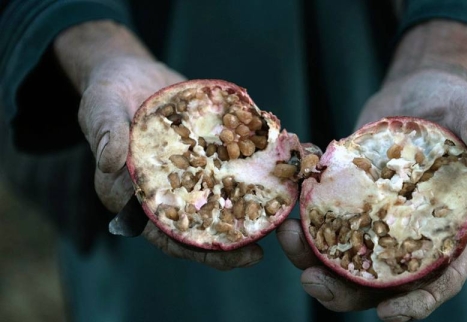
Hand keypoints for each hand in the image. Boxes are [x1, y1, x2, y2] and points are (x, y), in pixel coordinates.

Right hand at [54, 21, 262, 268]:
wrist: (129, 71)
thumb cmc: (106, 94)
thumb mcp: (100, 108)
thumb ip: (105, 133)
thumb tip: (112, 161)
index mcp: (135, 194)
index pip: (165, 233)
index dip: (194, 250)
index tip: (227, 258)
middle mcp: (166, 189)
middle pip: (198, 225)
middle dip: (227, 243)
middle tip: (257, 254)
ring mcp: (190, 171)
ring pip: (220, 199)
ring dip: (246, 211)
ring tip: (274, 221)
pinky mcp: (207, 152)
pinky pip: (230, 165)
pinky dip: (251, 170)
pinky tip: (276, 171)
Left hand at [278, 20, 466, 318]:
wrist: (416, 94)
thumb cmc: (455, 107)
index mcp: (447, 227)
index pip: (439, 278)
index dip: (416, 303)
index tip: (387, 314)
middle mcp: (407, 232)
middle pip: (377, 279)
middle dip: (344, 290)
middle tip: (311, 282)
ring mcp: (374, 218)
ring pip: (341, 255)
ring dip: (311, 256)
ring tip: (288, 234)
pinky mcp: (348, 198)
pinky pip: (324, 217)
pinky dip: (305, 214)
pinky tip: (291, 195)